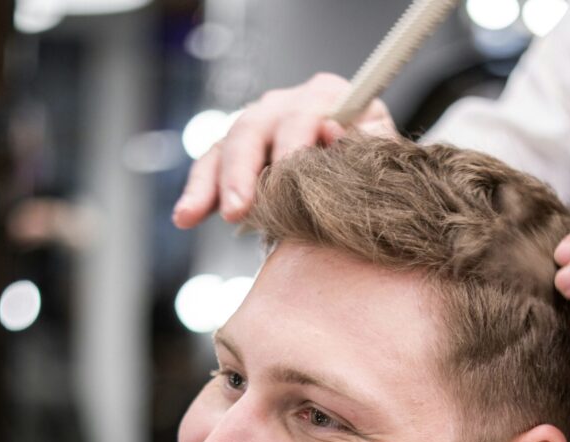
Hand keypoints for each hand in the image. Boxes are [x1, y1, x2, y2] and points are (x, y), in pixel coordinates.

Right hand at [172, 73, 396, 228]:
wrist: (366, 173)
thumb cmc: (376, 164)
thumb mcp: (385, 153)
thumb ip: (371, 144)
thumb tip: (333, 134)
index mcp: (325, 97)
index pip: (300, 116)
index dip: (291, 147)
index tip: (286, 176)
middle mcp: (285, 105)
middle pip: (253, 129)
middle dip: (242, 172)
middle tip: (239, 209)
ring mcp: (259, 127)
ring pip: (225, 147)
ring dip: (209, 184)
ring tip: (193, 214)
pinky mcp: (239, 154)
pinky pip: (211, 168)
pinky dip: (198, 193)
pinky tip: (185, 216)